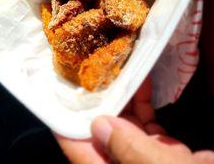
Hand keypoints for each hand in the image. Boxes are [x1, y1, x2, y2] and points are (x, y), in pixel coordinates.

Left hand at [56, 78, 213, 162]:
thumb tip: (99, 124)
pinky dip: (142, 102)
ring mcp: (144, 160)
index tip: (58, 90)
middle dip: (96, 98)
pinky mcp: (163, 153)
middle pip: (100, 132)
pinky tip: (141, 80)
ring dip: (120, 95)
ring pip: (123, 124)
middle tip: (89, 67)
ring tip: (114, 67)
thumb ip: (130, 151)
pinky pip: (146, 124)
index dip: (65, 121)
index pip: (78, 149)